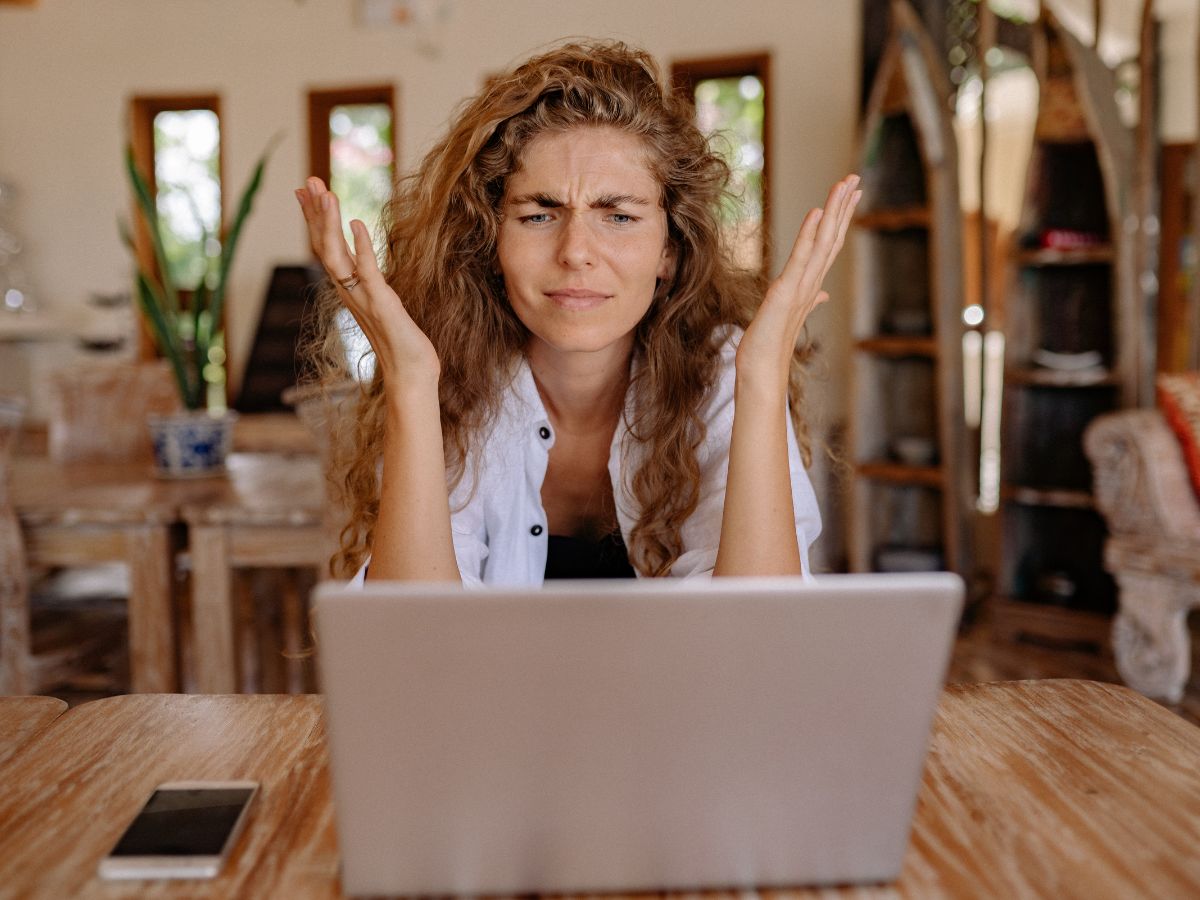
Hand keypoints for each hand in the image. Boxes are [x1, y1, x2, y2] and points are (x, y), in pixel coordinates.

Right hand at [295, 177, 439, 386]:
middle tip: (307, 180)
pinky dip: (361, 245)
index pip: (326, 247)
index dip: (315, 219)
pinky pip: (367, 270)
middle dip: (315, 212)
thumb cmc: (402, 344)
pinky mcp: (382, 304)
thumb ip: (372, 285)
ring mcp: (363, 298)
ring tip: (324, 193)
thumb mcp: (383, 305)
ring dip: (329, 223)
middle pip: (324, 245)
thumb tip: (366, 266)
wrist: (410, 375)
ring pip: (336, 255)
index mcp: (350, 290)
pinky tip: (356, 223)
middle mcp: (350, 292)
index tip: (305, 192)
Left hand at [737, 174, 860, 391]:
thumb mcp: (788, 315)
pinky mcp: (787, 291)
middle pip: (832, 237)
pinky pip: (801, 257)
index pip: (829, 245)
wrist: (762, 369)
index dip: (840, 219)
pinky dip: (809, 234)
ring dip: (834, 212)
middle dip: (844, 207)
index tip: (850, 195)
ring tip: (843, 184)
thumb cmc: (771, 345)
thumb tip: (822, 295)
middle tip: (855, 178)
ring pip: (823, 242)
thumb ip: (808, 300)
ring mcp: (802, 287)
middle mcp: (811, 283)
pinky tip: (817, 213)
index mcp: (811, 285)